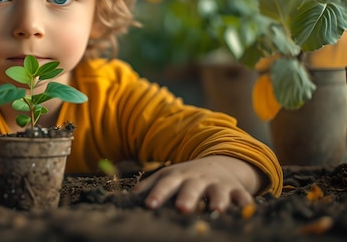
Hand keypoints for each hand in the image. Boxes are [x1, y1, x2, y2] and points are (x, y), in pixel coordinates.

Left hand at [133, 155, 265, 213]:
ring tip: (215, 211)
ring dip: (217, 201)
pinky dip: (245, 203)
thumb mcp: (168, 175)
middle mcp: (198, 179)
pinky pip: (243, 197)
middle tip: (181, 209)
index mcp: (178, 176)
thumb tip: (128, 197)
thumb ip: (150, 185)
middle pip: (191, 188)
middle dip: (187, 198)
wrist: (220, 162)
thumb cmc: (187, 176)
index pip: (165, 184)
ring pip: (218, 193)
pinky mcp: (237, 190)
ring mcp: (218, 184)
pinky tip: (246, 211)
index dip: (157, 194)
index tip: (149, 205)